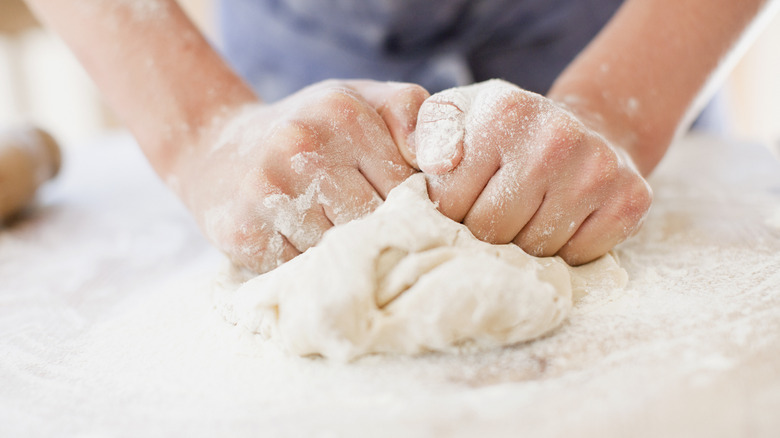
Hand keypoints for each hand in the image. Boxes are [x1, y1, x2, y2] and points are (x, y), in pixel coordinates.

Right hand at [173, 80, 426, 272]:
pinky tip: (305, 247)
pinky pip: (302, 270)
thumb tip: (445, 162)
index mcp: (342, 114)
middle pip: (373, 222)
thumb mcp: (358, 100)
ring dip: (346, 255)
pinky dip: (311, 268)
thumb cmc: (306, 128)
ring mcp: (267, 192)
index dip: (411, 210)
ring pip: (340, 251)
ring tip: (339, 242)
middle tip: (377, 238)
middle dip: (380, 235)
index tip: (406, 218)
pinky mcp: (242, 233)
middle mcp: (302, 148)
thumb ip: (411, 114)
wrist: (214, 147)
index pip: (405, 186)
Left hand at [408, 79, 651, 264]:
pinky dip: (564, 251)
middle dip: (484, 233)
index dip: (450, 213)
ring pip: (534, 251)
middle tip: (494, 215)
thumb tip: (425, 164)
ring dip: (523, 245)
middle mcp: (555, 137)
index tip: (462, 202)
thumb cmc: (503, 133)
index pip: (450, 204)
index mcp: (503, 113)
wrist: (584, 128)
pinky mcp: (630, 200)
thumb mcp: (456, 116)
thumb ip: (427, 136)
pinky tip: (562, 221)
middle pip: (492, 230)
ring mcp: (598, 169)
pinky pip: (578, 257)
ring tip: (527, 215)